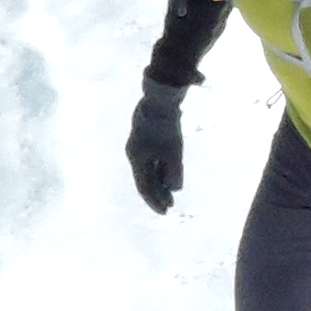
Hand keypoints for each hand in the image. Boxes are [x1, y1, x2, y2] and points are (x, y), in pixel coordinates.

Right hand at [126, 86, 185, 213]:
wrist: (161, 98)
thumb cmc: (166, 126)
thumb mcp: (174, 152)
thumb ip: (174, 172)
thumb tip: (175, 189)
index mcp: (137, 159)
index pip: (144, 187)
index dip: (154, 201)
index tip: (165, 212)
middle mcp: (135, 153)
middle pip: (145, 179)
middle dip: (157, 193)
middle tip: (170, 206)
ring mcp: (140, 145)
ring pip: (148, 169)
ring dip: (159, 181)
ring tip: (171, 193)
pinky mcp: (147, 137)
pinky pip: (151, 159)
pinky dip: (160, 168)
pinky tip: (169, 173)